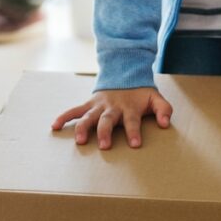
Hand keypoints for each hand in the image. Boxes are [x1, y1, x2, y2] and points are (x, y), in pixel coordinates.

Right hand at [51, 87, 172, 149]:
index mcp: (130, 107)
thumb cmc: (140, 94)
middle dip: (105, 132)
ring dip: (83, 127)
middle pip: (107, 120)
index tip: (134, 144)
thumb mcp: (155, 98)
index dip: (133, 132)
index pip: (132, 121)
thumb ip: (163, 109)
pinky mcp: (89, 104)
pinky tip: (55, 126)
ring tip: (80, 140)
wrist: (124, 73)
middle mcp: (112, 107)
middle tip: (104, 146)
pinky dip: (64, 117)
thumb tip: (165, 123)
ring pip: (89, 116)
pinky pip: (75, 110)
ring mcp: (99, 105)